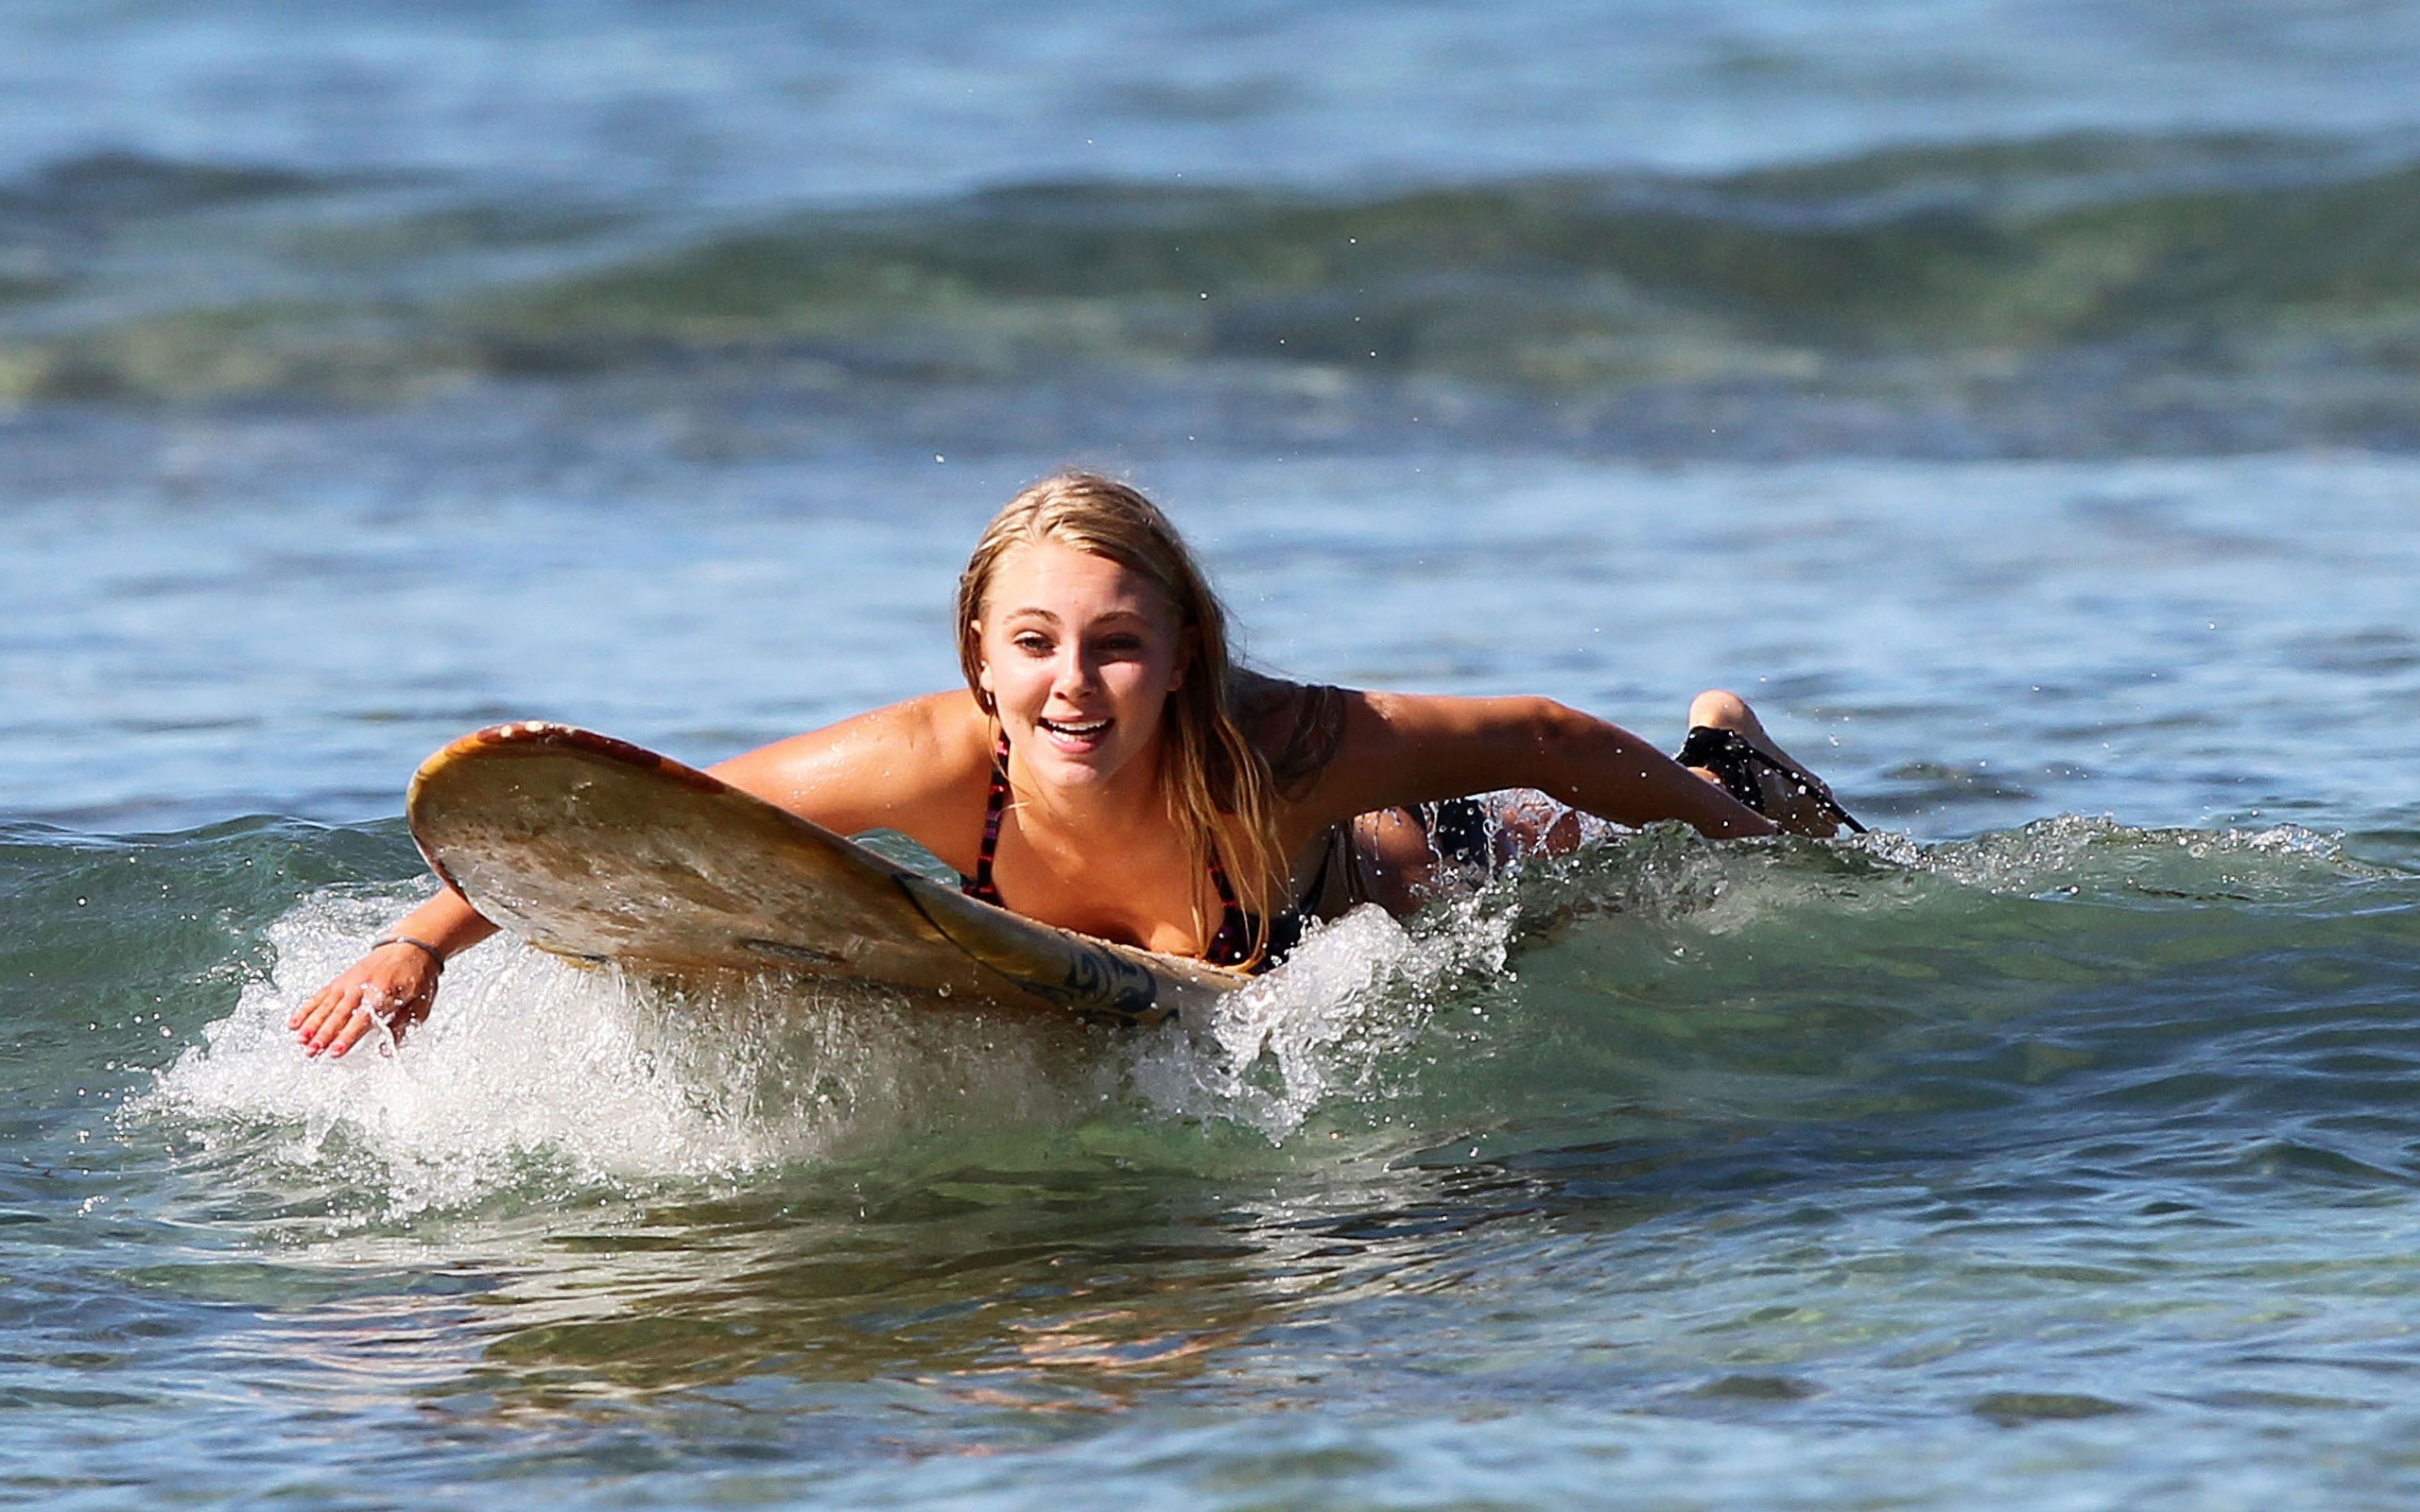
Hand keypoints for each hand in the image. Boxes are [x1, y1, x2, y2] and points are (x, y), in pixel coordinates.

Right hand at [289, 940, 441, 1057]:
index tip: (335, 1051)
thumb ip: (402, 1029)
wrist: (411, 946)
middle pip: (340, 1014)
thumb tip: (386, 1053)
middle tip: (312, 1052)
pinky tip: (295, 1023)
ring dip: (312, 1024)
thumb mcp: (419, 1005)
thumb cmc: (417, 978)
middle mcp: (363, 986)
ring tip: (300, 1041)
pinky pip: (320, 995)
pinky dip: (306, 1009)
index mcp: (384, 993)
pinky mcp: (341, 980)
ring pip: (326, 1005)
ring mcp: (349, 982)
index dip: (347, 1037)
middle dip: (324, 1034)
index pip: (362, 1020)